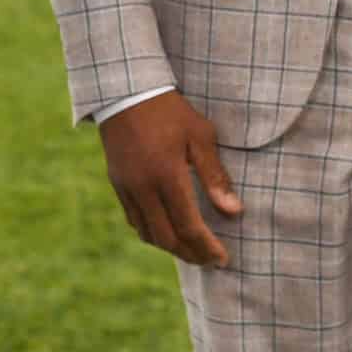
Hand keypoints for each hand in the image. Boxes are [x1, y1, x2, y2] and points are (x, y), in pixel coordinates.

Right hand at [97, 92, 242, 268]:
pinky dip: (152, 232)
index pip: (189, 227)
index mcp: (167, 176)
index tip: (223, 258)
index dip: (207, 248)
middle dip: (191, 255)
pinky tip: (167, 228)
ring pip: (147, 233)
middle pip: (167, 238)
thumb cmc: (170, 110)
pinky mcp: (117, 183)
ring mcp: (126, 187)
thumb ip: (215, 175)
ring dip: (171, 247)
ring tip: (191, 249)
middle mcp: (143, 187)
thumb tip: (234, 211)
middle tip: (210, 260)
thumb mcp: (200, 135)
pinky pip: (134, 219)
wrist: (125, 91)